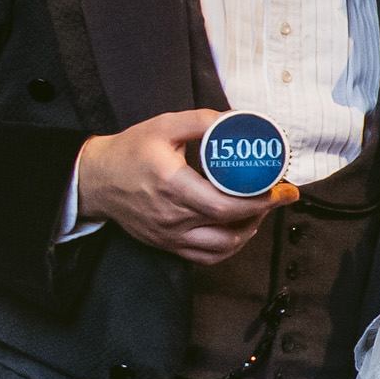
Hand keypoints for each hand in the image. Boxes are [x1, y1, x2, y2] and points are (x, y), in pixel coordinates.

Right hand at [77, 109, 280, 264]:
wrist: (97, 179)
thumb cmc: (129, 152)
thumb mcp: (163, 126)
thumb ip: (201, 121)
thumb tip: (236, 120)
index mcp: (172, 185)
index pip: (225, 205)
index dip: (260, 202)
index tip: (282, 190)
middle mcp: (172, 216)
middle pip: (229, 228)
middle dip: (264, 213)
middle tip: (280, 196)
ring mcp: (169, 235)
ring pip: (221, 248)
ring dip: (249, 232)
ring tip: (261, 211)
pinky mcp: (167, 244)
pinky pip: (205, 257)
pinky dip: (228, 248)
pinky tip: (239, 231)